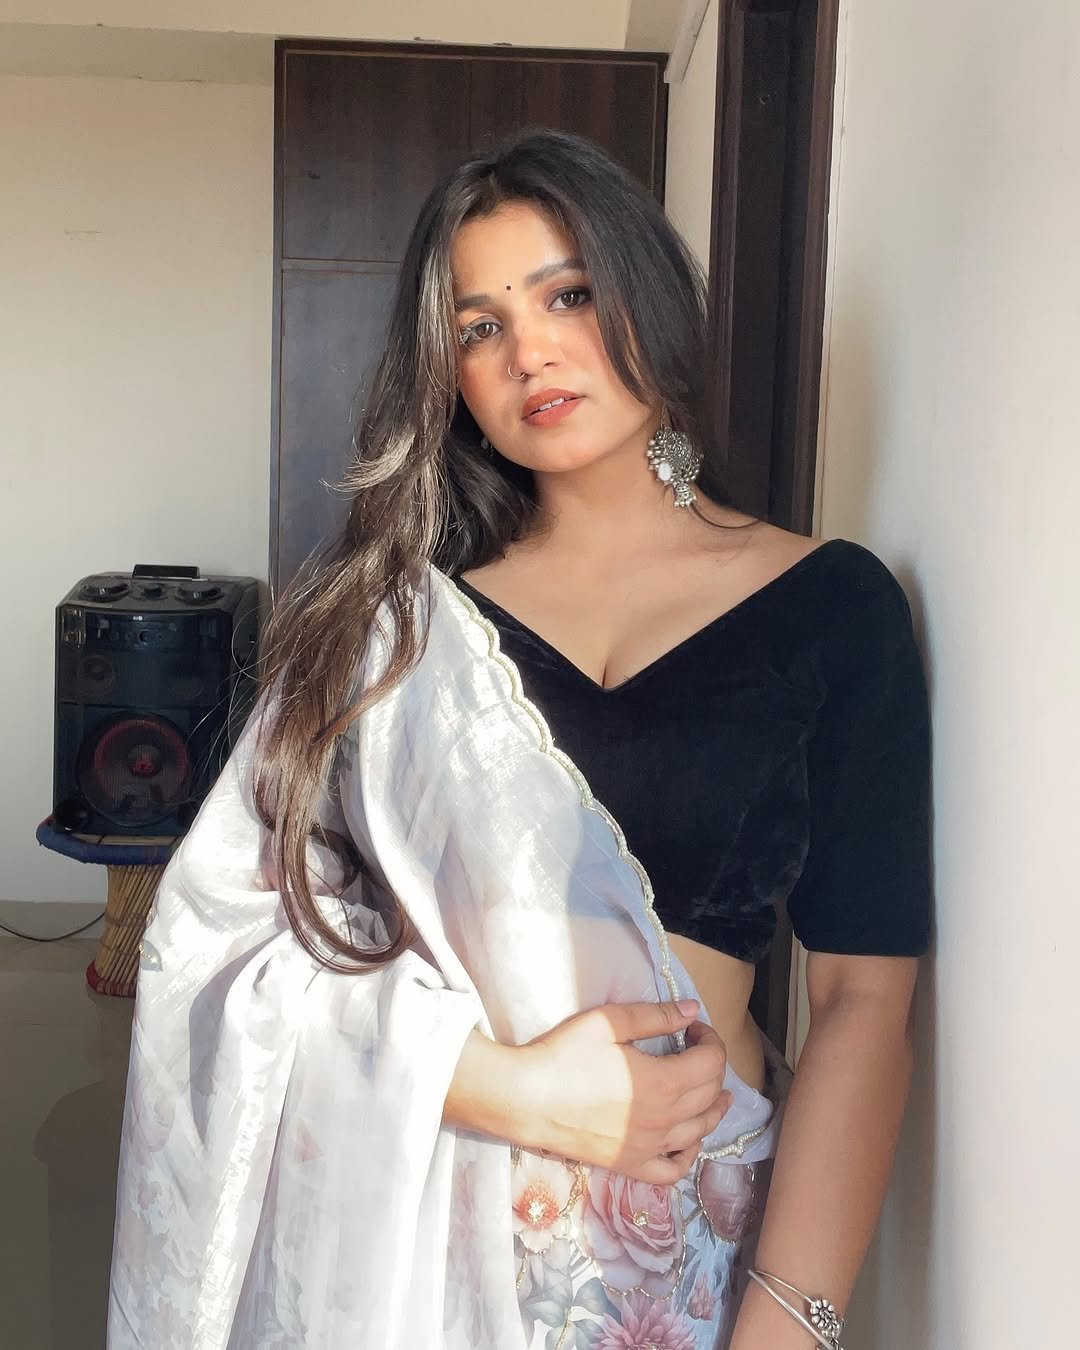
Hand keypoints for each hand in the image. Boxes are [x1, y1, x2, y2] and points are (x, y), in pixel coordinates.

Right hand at [515, 1000, 731, 1182]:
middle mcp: (665, 1120)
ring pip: (700, 1132)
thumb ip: (656, 1016)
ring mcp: (649, 1147)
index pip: (711, 1062)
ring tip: (715, 1093)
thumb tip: (692, 1009)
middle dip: (713, 1067)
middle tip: (698, 1050)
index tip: (693, 1027)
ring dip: (713, 1108)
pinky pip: (673, 1170)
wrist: (527, 1098)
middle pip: (710, 1095)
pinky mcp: (630, 1165)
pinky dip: (689, 1155)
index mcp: (664, 1082)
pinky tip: (689, 1140)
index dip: (710, 1039)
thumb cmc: (565, 1055)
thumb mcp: (610, 1022)